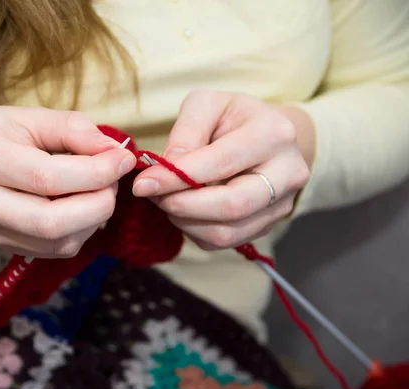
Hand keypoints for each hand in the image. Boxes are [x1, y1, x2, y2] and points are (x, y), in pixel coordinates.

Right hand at [0, 106, 135, 257]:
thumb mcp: (25, 117)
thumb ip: (71, 128)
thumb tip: (113, 152)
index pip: (48, 177)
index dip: (96, 172)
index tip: (122, 159)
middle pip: (52, 222)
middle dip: (99, 203)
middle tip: (114, 180)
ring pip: (57, 243)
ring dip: (93, 219)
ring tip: (98, 190)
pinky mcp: (2, 247)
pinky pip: (53, 250)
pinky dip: (80, 230)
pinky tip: (81, 206)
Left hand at [133, 90, 313, 249]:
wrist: (271, 136)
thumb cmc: (234, 117)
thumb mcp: (207, 104)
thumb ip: (186, 132)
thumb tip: (165, 169)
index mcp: (273, 134)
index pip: (220, 163)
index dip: (176, 178)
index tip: (143, 184)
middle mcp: (287, 173)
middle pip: (231, 206)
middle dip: (182, 206)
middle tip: (153, 197)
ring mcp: (282, 204)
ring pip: (227, 232)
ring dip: (185, 221)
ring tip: (167, 200)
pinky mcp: (269, 225)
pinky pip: (225, 242)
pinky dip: (195, 231)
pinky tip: (185, 210)